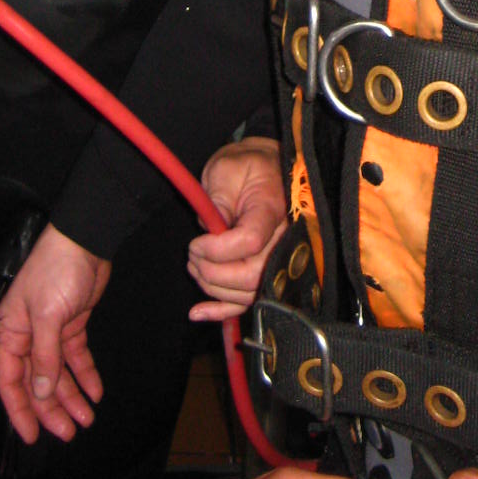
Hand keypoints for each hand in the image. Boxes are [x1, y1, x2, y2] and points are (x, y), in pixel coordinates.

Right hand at [0, 223, 110, 443]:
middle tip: (69, 433)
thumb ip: (44, 356)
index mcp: (9, 333)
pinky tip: (96, 392)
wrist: (85, 239)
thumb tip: (40, 393)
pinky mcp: (72, 324)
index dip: (20, 410)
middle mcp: (26, 336)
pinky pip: (76, 357)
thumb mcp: (48, 316)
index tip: (32, 436)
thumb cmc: (56, 272)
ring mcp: (50, 331)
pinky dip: (86, 375)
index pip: (10, 381)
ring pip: (58, 373)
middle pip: (36, 382)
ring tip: (87, 420)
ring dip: (71, 396)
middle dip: (51, 409)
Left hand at [186, 135, 287, 320]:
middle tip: (193, 257)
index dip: (218, 250)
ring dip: (214, 288)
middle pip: (252, 275)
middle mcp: (284, 238)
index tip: (197, 243)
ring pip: (249, 292)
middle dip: (213, 272)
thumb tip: (209, 230)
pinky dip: (223, 310)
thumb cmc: (245, 166)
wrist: (266, 169)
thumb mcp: (225, 170)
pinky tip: (198, 312)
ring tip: (194, 268)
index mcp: (273, 209)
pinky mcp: (269, 268)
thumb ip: (217, 200)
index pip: (250, 241)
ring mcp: (279, 257)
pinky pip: (250, 298)